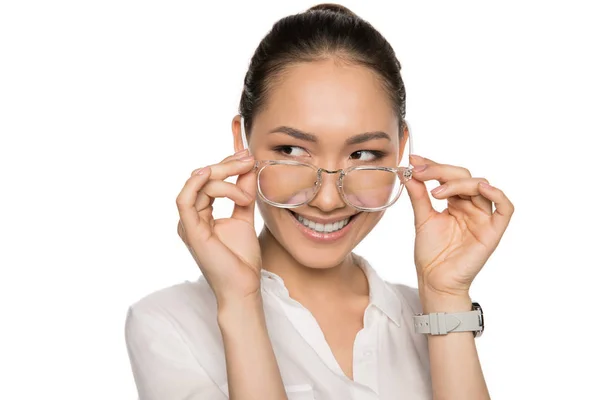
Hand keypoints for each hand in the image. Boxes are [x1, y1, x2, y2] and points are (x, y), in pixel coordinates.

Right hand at [176, 150, 260, 305]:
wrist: (243, 286)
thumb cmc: (242, 258)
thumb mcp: (245, 216)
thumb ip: (244, 193)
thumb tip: (249, 168)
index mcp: (202, 213)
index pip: (210, 180)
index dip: (227, 164)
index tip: (248, 155)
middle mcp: (192, 216)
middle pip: (204, 178)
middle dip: (227, 165)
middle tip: (249, 159)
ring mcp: (189, 224)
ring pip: (198, 186)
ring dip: (224, 178)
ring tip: (246, 193)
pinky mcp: (191, 231)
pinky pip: (185, 201)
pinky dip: (195, 185)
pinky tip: (208, 173)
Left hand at [404, 155, 514, 299]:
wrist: (434, 280)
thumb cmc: (431, 253)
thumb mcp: (422, 218)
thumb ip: (418, 195)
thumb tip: (409, 171)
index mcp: (456, 203)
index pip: (449, 176)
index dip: (434, 166)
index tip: (414, 161)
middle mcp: (472, 207)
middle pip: (465, 177)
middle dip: (441, 171)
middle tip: (421, 171)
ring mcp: (483, 218)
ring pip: (480, 187)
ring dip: (458, 183)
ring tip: (436, 192)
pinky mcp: (493, 231)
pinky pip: (505, 208)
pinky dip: (497, 195)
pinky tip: (481, 188)